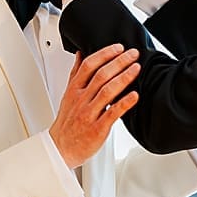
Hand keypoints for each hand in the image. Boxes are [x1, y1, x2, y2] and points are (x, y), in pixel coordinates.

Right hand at [50, 44, 141, 168]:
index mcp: (74, 90)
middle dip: (119, 62)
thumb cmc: (67, 124)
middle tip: (133, 54)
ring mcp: (89, 114)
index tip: (119, 48)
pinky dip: (124, 103)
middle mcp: (81, 100)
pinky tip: (134, 95)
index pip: (88, 65)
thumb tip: (80, 54)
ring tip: (136, 68)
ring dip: (124, 77)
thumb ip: (75, 74)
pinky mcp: (98, 128)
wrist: (60, 149)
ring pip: (107, 91)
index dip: (105, 54)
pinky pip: (112, 113)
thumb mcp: (67, 95)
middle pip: (101, 75)